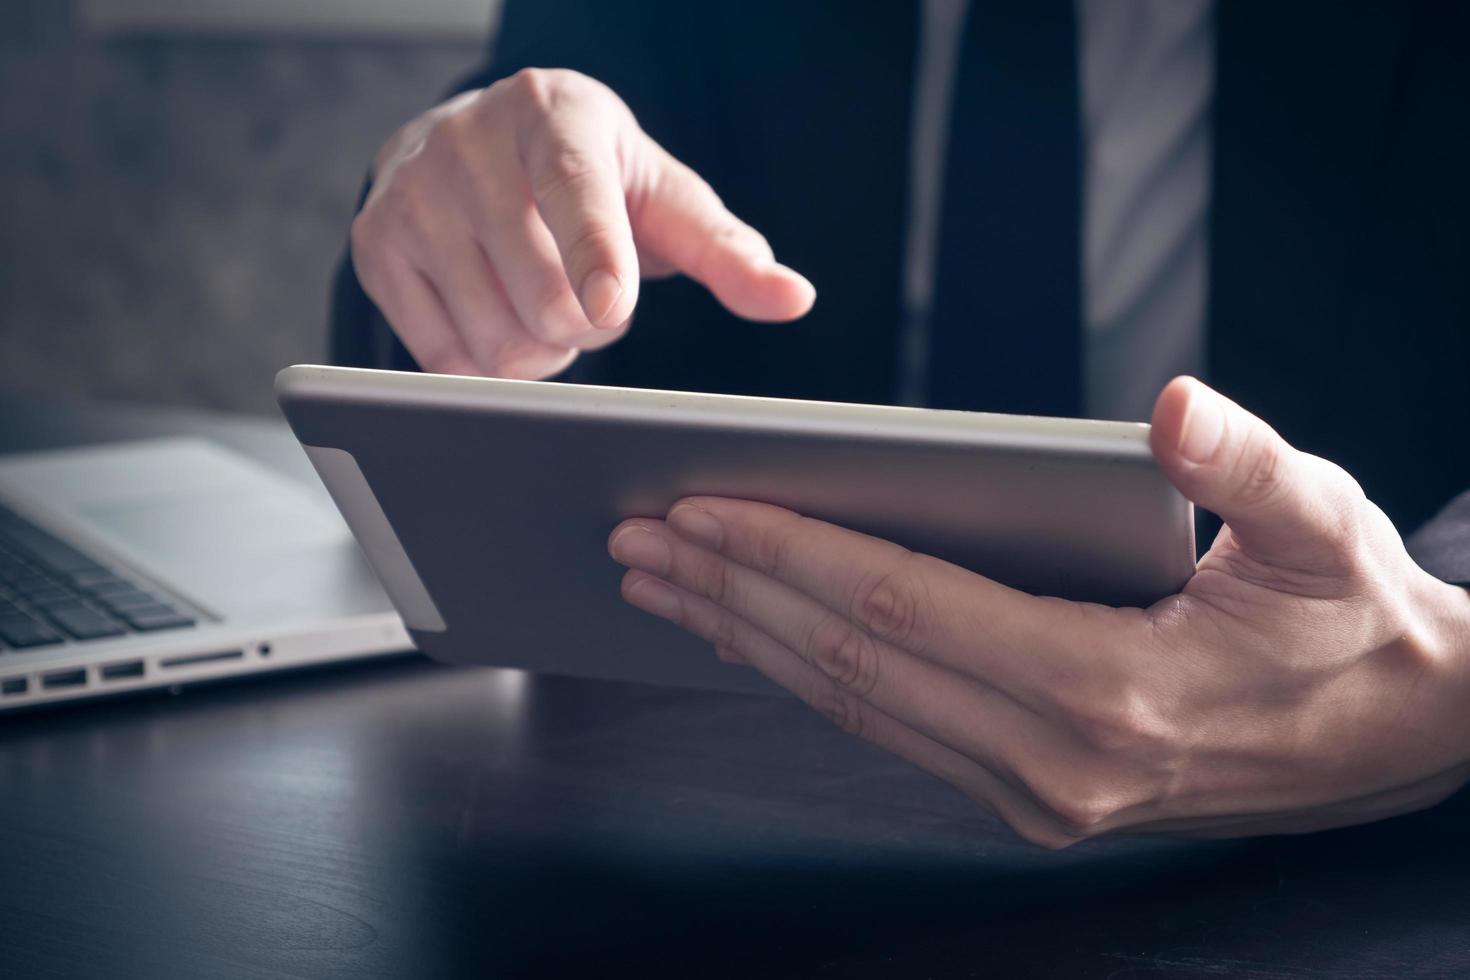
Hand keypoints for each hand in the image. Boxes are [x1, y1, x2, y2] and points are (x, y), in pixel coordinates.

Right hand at [351, 68, 814, 378]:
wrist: (480, 144)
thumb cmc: (592, 178)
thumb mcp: (661, 197)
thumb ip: (726, 250)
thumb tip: (793, 297)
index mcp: (552, 113)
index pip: (575, 194)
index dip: (595, 257)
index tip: (611, 306)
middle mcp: (468, 143)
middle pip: (541, 296)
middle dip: (586, 326)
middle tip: (590, 296)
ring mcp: (410, 196)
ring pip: (493, 339)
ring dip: (539, 351)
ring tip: (542, 300)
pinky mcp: (375, 247)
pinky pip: (442, 358)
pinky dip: (486, 362)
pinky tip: (497, 314)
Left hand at [608, 377, 1469, 846]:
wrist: (1400, 738)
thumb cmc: (1356, 622)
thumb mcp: (1329, 529)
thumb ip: (1249, 466)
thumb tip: (1174, 409)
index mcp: (1109, 689)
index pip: (903, 609)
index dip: (791, 553)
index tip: (697, 509)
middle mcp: (1057, 760)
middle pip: (851, 664)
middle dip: (734, 594)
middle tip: (637, 538)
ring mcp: (1040, 794)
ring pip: (855, 707)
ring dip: (750, 638)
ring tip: (666, 583)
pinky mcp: (1035, 797)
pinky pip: (890, 729)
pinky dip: (809, 676)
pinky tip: (753, 635)